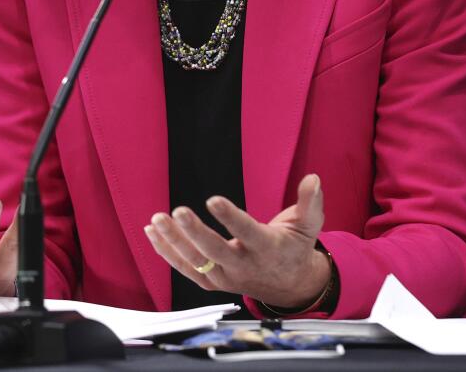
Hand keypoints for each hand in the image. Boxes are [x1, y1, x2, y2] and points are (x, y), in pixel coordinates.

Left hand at [144, 173, 329, 308]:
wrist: (289, 287)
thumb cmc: (295, 248)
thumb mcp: (309, 226)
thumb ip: (311, 203)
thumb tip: (313, 178)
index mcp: (267, 249)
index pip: (247, 233)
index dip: (230, 218)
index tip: (213, 200)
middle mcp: (244, 266)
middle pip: (214, 251)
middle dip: (194, 232)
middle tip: (177, 211)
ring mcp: (225, 277)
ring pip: (195, 262)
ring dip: (174, 241)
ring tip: (157, 219)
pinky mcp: (212, 281)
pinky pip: (185, 269)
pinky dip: (167, 252)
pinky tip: (152, 232)